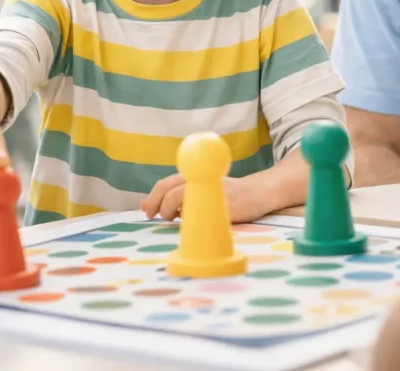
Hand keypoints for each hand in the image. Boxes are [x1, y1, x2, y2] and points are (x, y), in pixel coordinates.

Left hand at [140, 174, 271, 223]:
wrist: (257, 193)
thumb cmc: (224, 194)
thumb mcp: (197, 190)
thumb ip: (173, 195)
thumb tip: (143, 204)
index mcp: (193, 176)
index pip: (165, 184)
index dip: (152, 198)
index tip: (147, 211)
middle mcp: (201, 180)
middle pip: (169, 189)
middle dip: (157, 204)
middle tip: (154, 216)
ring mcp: (213, 192)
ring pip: (181, 197)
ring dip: (171, 210)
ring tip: (174, 219)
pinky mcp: (225, 204)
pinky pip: (203, 212)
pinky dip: (192, 218)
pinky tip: (195, 223)